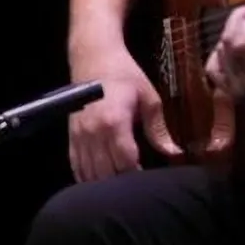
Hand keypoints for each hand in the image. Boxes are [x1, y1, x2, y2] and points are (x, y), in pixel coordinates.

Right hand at [68, 54, 180, 182]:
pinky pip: (76, 166)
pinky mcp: (71, 136)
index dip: (137, 175)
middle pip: (106, 172)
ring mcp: (79, 136)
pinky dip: (87, 178)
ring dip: (104, 184)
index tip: (149, 181)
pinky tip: (99, 182)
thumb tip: (173, 153)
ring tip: (120, 186)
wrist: (93, 57)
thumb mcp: (149, 97)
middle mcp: (93, 133)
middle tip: (136, 186)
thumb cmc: (125, 75)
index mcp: (114, 122)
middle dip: (122, 183)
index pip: (125, 161)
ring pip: (89, 173)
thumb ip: (159, 129)